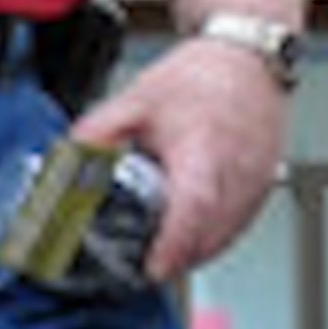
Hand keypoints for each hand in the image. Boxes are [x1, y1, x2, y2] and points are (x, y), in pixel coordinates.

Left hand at [76, 37, 291, 286]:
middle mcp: (238, 172)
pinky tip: (181, 236)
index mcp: (205, 149)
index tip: (152, 268)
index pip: (194, 206)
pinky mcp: (261, 190)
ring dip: (190, 254)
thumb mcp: (136, 98)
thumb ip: (98, 132)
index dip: (173, 242)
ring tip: (154, 253)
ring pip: (224, 238)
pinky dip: (208, 240)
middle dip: (172, 259)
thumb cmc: (200, 78)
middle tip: (133, 268)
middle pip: (208, 235)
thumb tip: (66, 161)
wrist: (247, 60)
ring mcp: (255, 185)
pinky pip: (235, 228)